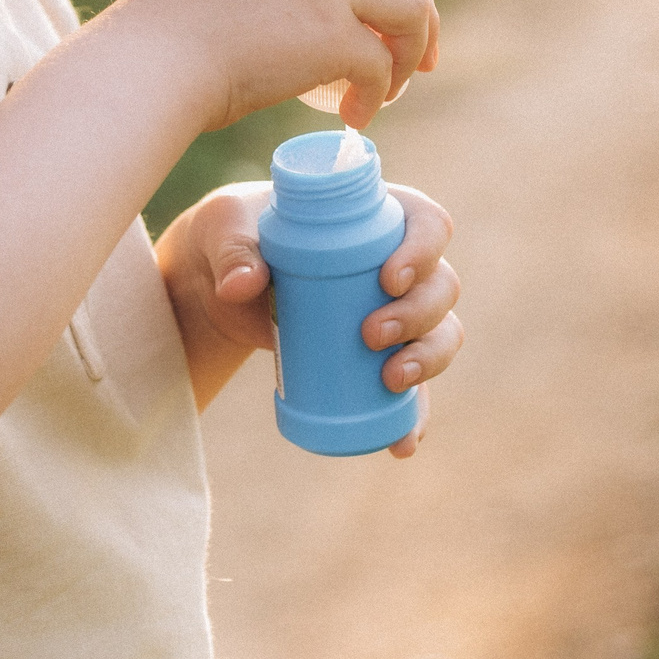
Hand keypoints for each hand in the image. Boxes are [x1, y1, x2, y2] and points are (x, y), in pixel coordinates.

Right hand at [107, 0, 439, 133]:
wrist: (146, 67)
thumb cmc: (164, 43)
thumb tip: (297, 24)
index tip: (381, 24)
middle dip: (416, 15)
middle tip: (418, 62)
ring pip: (408, 6)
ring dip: (408, 52)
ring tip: (390, 91)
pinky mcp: (332, 32)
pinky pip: (378, 64)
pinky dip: (375, 95)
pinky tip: (353, 119)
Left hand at [161, 180, 463, 454]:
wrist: (218, 284)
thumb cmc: (232, 236)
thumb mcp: (224, 227)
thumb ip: (231, 249)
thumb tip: (241, 286)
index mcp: (376, 216)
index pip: (427, 223)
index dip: (423, 249)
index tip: (388, 279)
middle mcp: (398, 262)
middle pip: (440, 285)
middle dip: (419, 314)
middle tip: (370, 334)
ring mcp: (394, 312)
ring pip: (440, 333)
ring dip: (428, 359)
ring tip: (390, 379)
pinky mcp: (378, 356)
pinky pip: (413, 387)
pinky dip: (413, 415)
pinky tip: (402, 442)